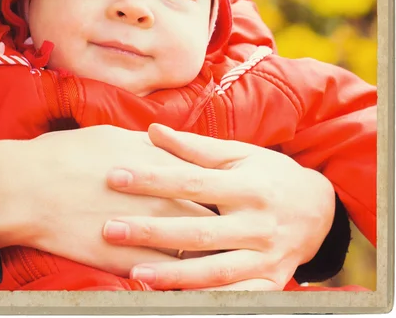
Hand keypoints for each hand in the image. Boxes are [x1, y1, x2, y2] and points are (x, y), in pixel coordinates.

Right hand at [0, 126, 216, 276]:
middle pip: (211, 216)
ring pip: (197, 250)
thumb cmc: (66, 155)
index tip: (227, 197)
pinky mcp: (130, 260)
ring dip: (212, 255)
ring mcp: (149, 232)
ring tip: (225, 260)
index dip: (221, 190)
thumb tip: (168, 144)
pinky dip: (183, 278)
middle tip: (237, 229)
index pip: (207, 179)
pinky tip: (190, 280)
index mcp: (160, 164)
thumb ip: (149, 145)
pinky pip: (170, 276)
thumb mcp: (113, 136)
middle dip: (225, 223)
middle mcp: (163, 198)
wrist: (29, 187)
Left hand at [102, 124, 334, 289]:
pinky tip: (173, 298)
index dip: (153, 180)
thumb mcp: (239, 154)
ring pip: (215, 272)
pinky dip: (207, 299)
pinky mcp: (271, 282)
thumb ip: (194, 147)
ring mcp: (265, 258)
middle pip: (197, 231)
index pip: (192, 183)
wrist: (318, 208)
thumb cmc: (268, 174)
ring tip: (134, 272)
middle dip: (152, 231)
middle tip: (110, 229)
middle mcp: (256, 224)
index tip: (115, 177)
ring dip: (174, 275)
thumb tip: (152, 130)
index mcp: (247, 186)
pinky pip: (237, 296)